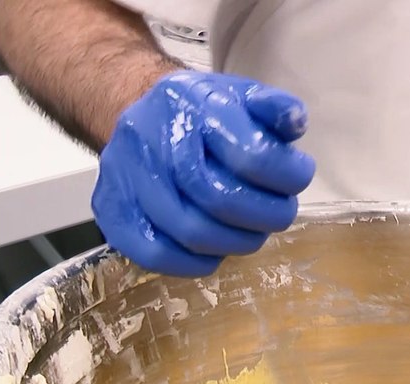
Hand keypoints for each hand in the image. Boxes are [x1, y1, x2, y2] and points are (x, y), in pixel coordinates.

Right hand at [92, 71, 315, 276]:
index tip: (298, 177)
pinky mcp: (112, 212)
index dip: (288, 176)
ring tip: (251, 231)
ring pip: (191, 231)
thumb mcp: (244, 95)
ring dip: (236, 243)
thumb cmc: (205, 114)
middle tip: (279, 213)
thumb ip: (276, 108)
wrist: (145, 115)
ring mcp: (126, 177)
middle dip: (266, 216)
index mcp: (192, 105)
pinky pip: (155, 253)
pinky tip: (215, 250)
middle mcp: (151, 139)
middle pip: (221, 200)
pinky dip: (194, 263)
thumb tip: (295, 120)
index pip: (252, 156)